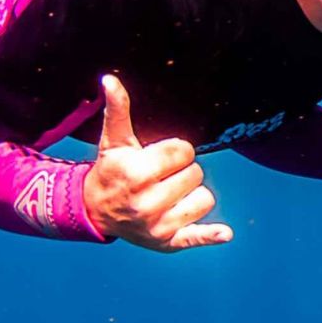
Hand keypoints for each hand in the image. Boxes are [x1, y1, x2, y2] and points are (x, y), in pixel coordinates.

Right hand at [82, 75, 232, 250]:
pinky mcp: (168, 242)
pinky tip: (225, 234)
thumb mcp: (114, 141)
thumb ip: (117, 110)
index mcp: (137, 173)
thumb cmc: (112, 171)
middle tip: (159, 178)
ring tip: (167, 195)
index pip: (184, 151)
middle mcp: (147, 202)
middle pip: (196, 173)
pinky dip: (211, 235)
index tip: (158, 159)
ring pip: (204, 198)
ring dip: (191, 194)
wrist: (96, 211)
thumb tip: (109, 80)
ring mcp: (159, 225)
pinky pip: (197, 237)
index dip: (174, 151)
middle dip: (181, 171)